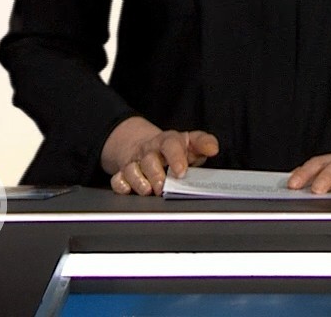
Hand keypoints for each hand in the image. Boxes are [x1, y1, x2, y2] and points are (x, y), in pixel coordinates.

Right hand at [103, 118, 219, 196]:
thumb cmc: (174, 148)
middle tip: (164, 187)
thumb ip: (204, 143)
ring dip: (139, 181)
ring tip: (148, 191)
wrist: (149, 147)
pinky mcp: (123, 172)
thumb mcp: (192, 142)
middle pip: (149, 160)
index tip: (181, 172)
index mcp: (168, 141)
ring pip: (131, 170)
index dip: (176, 158)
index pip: (171, 145)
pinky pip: (117, 179)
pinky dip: (120, 185)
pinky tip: (128, 190)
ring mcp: (135, 161)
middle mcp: (149, 150)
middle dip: (156, 175)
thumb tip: (213, 149)